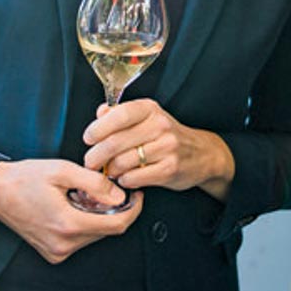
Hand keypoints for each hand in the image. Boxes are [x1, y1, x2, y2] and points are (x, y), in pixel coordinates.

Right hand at [0, 158, 142, 263]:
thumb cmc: (26, 177)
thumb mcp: (63, 170)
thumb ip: (95, 183)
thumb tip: (121, 195)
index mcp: (68, 224)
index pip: (117, 225)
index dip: (134, 209)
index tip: (137, 193)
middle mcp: (64, 244)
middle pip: (108, 230)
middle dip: (115, 209)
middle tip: (107, 187)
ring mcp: (57, 251)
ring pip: (95, 235)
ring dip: (99, 215)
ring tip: (85, 194)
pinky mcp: (53, 252)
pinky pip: (81, 239)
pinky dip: (86, 222)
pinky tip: (74, 205)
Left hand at [82, 99, 234, 197]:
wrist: (202, 154)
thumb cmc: (167, 136)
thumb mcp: (147, 118)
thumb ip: (121, 114)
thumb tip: (100, 112)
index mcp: (150, 109)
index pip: (119, 114)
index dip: (98, 128)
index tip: (88, 138)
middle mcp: (159, 125)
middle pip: (115, 141)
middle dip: (96, 155)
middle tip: (90, 162)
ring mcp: (166, 148)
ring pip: (123, 162)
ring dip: (110, 170)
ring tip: (109, 171)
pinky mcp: (169, 169)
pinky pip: (134, 178)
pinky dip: (124, 180)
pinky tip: (125, 178)